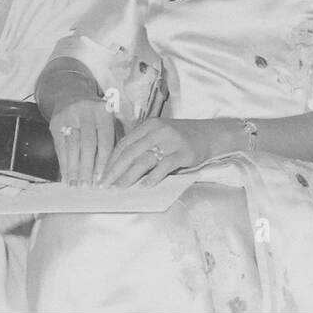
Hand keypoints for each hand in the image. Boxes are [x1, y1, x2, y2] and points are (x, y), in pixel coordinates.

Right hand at [49, 97, 118, 186]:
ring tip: (75, 184)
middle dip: (87, 167)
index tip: (102, 178)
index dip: (103, 161)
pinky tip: (66, 176)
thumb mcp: (109, 119)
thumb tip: (116, 167)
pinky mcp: (55, 123)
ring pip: (72, 146)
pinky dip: (63, 163)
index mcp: (104, 113)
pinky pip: (60, 147)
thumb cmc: (96, 114)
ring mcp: (70, 117)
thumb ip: (115, 138)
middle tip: (87, 185)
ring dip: (73, 168)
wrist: (71, 95)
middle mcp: (87, 112)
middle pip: (88, 144)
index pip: (105, 140)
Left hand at [102, 118, 224, 187]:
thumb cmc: (181, 138)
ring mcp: (172, 141)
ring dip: (129, 176)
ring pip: (145, 160)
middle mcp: (159, 130)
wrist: (210, 134)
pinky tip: (145, 186)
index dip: (111, 160)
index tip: (101, 175)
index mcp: (150, 125)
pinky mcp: (184, 152)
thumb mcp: (160, 135)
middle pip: (131, 152)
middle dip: (115, 170)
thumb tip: (120, 168)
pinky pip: (165, 165)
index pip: (125, 143)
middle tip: (105, 185)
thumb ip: (143, 146)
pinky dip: (153, 176)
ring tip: (120, 188)